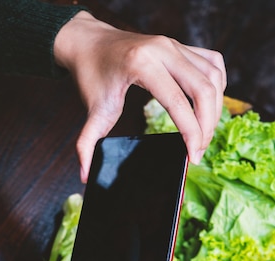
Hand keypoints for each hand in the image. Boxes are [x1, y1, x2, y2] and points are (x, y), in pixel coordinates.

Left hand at [54, 12, 225, 180]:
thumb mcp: (91, 110)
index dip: (191, 134)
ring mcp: (175, 45)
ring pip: (213, 77)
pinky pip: (213, 64)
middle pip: (204, 90)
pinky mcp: (182, 45)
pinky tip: (210, 107)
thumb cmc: (92, 75)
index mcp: (142, 64)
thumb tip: (85, 175)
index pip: (178, 102)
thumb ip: (86, 144)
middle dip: (207, 126)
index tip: (193, 158)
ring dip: (216, 109)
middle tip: (199, 151)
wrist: (89, 43)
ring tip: (205, 135)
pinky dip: (217, 87)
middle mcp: (164, 50)